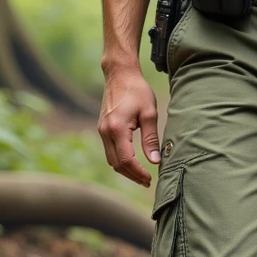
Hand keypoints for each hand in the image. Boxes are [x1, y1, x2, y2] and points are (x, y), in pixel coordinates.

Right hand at [98, 64, 160, 186]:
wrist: (120, 75)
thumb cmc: (137, 91)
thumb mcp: (149, 113)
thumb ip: (151, 139)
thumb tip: (155, 161)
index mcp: (117, 129)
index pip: (126, 160)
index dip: (138, 173)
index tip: (150, 179)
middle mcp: (105, 132)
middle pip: (116, 164)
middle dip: (132, 176)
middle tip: (147, 181)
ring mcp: (101, 131)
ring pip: (111, 160)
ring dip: (125, 170)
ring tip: (141, 175)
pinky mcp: (102, 129)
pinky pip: (109, 151)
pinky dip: (119, 161)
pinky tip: (132, 163)